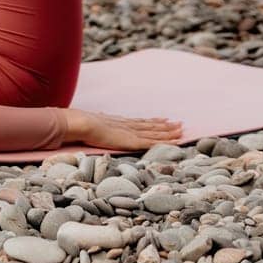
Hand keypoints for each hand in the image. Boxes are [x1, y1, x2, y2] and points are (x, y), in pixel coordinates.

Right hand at [65, 108, 182, 150]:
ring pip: (156, 134)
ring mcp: (132, 133)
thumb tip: (95, 119)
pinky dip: (166, 143)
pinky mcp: (133, 142)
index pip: (140, 122)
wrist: (81, 124)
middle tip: (179, 124)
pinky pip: (154, 143)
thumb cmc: (82, 125)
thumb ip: (97, 124)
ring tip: (181, 130)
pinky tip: (176, 142)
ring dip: (169, 133)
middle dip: (166, 126)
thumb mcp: (92, 124)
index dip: (153, 121)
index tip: (163, 119)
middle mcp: (129, 126)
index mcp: (119, 122)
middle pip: (151, 126)